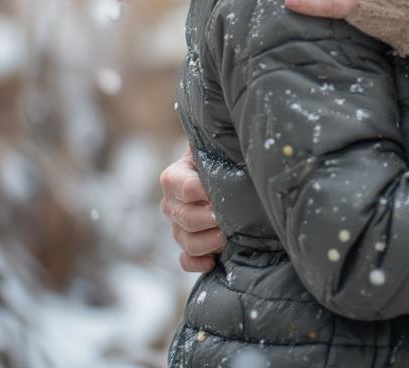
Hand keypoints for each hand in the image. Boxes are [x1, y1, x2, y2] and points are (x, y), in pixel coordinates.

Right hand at [159, 148, 224, 271]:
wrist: (225, 169)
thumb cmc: (221, 155)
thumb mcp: (216, 147)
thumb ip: (218, 147)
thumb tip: (237, 144)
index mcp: (174, 177)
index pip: (184, 187)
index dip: (205, 192)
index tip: (226, 192)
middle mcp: (171, 203)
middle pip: (186, 218)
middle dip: (211, 219)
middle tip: (232, 217)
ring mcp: (177, 226)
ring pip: (186, 241)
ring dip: (209, 242)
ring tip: (230, 235)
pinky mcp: (187, 245)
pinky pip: (185, 260)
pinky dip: (197, 263)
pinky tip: (213, 261)